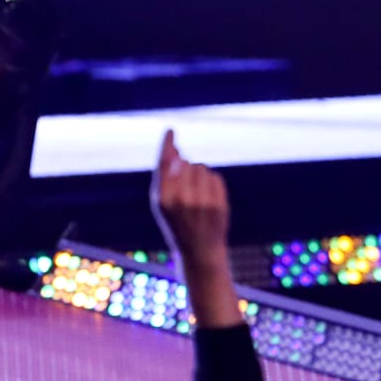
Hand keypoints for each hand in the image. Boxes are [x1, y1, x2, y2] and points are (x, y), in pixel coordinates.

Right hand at [150, 129, 229, 273]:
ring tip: (196, 198)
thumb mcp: (165, 204)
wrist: (198, 250)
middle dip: (185, 169)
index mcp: (162, 200)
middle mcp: (180, 200)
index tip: (170, 130)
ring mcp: (201, 202)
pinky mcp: (218, 203)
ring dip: (199, 176)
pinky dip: (212, 183)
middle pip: (185, 163)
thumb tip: (176, 152)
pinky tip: (208, 200)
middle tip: (185, 190)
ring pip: (201, 168)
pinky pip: (215, 177)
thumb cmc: (178, 224)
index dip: (167, 146)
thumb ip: (168, 179)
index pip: (164, 164)